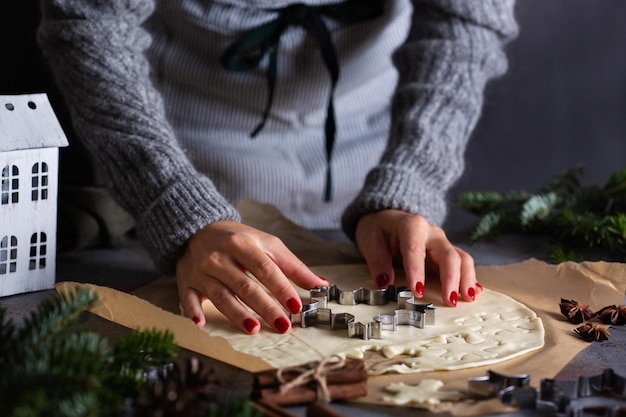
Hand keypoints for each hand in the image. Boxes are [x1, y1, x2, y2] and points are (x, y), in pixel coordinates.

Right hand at [176, 220, 327, 333]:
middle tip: (282, 325)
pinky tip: (202, 324)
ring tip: (254, 329)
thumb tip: (320, 285)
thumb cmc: (238, 238)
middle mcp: (219, 257)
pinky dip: (194, 311)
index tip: (296, 306)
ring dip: (237, 314)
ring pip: (221, 295)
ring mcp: (201, 270)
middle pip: (244, 285)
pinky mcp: (186, 282)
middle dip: (264, 307)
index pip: (264, 268)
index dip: (281, 288)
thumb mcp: (266, 243)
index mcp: (242, 243)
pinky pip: (189, 298)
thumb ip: (292, 265)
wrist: (197, 228)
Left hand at [355, 210, 479, 306]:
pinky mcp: (447, 252)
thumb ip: (378, 261)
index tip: (417, 290)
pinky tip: (474, 292)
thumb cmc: (379, 230)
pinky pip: (463, 263)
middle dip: (451, 278)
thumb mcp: (370, 241)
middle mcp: (432, 233)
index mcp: (412, 226)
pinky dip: (469, 278)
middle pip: (448, 254)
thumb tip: (384, 283)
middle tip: (449, 301)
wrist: (387, 218)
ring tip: (467, 299)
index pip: (415, 249)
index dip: (417, 270)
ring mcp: (442, 243)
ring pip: (462, 259)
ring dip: (466, 280)